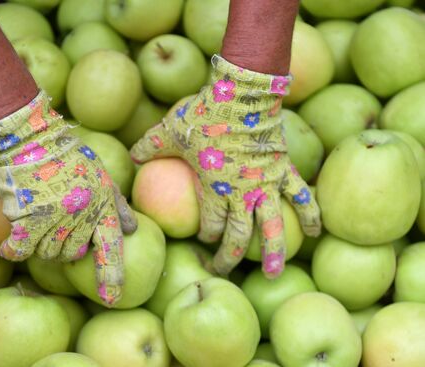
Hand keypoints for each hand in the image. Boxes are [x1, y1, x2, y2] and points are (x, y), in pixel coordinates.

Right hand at [0, 91, 136, 305]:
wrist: (33, 140)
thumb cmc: (68, 159)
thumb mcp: (102, 177)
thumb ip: (118, 205)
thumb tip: (133, 230)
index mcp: (102, 206)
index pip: (111, 248)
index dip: (111, 276)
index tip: (113, 299)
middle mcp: (82, 214)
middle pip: (72, 255)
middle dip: (64, 247)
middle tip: (56, 226)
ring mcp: (55, 217)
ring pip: (46, 254)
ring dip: (40, 245)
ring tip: (36, 221)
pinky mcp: (28, 217)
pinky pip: (19, 250)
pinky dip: (13, 250)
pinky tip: (11, 242)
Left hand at [130, 55, 320, 277]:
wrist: (243, 91)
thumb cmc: (205, 111)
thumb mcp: (171, 130)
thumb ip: (149, 145)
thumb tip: (131, 156)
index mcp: (214, 187)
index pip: (210, 224)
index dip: (206, 236)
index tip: (204, 239)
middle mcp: (242, 192)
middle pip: (237, 235)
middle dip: (229, 257)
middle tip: (224, 273)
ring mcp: (266, 183)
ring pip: (272, 226)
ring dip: (273, 252)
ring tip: (273, 273)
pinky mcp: (284, 169)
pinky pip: (302, 195)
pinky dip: (311, 214)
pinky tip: (316, 231)